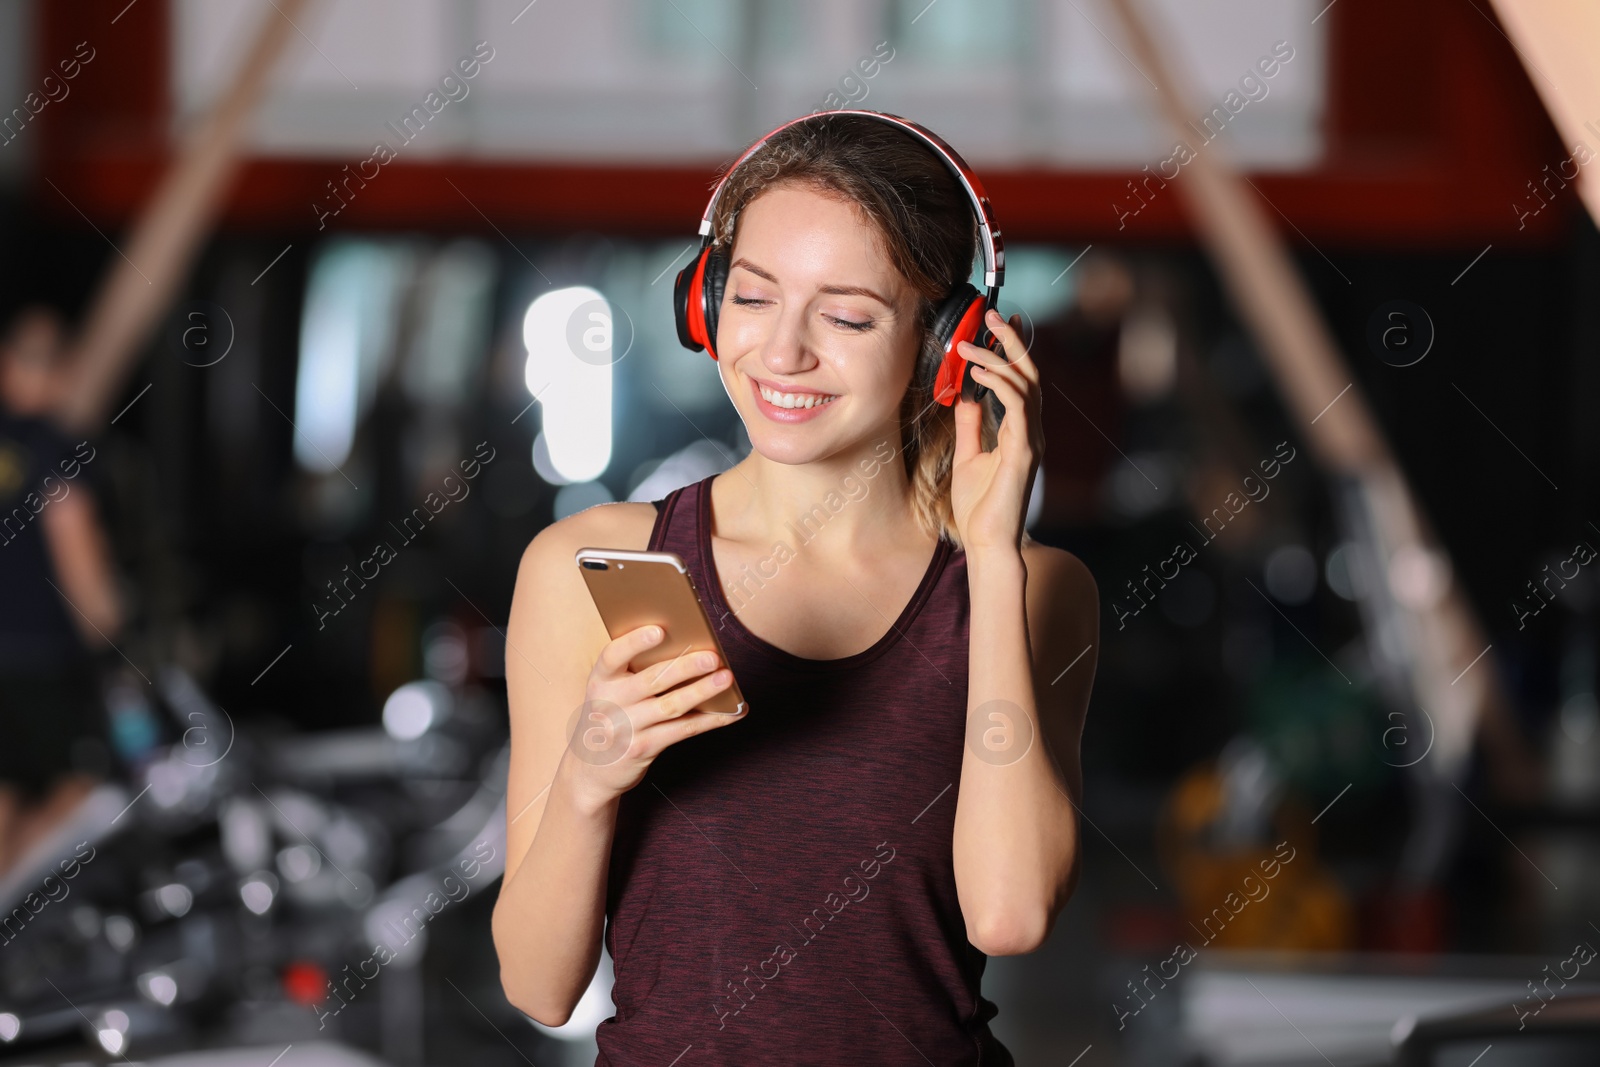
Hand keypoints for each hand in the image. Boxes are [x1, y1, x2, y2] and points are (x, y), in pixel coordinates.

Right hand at [563, 624, 742, 808]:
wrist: (590, 772)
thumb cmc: (609, 717)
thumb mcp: (608, 693)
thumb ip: (632, 672)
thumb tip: (685, 647)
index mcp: (600, 681)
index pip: (613, 656)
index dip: (635, 642)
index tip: (659, 630)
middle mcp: (610, 703)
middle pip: (652, 680)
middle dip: (685, 667)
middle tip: (712, 657)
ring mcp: (626, 728)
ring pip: (671, 706)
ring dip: (702, 691)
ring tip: (726, 678)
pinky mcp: (642, 749)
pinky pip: (682, 730)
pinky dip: (709, 720)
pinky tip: (731, 712)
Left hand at [950, 309, 1042, 554]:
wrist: (987, 542)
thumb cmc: (980, 507)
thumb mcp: (969, 456)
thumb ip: (971, 425)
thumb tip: (966, 396)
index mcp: (1019, 431)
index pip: (1021, 380)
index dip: (1013, 350)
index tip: (998, 323)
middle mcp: (1030, 431)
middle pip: (1028, 374)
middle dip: (1012, 341)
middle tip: (992, 314)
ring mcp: (1031, 440)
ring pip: (1024, 385)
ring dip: (997, 359)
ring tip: (968, 346)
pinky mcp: (1024, 452)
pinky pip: (1017, 409)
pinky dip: (1000, 386)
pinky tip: (978, 375)